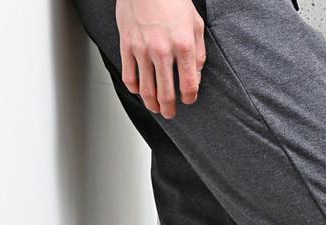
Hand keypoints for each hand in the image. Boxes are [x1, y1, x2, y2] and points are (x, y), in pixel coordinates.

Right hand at [116, 0, 205, 118]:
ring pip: (146, 89)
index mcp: (183, 47)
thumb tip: (196, 76)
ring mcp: (142, 49)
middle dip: (169, 109)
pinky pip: (129, 75)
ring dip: (152, 104)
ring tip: (155, 108)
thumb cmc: (172, 0)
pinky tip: (139, 90)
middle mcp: (163, 51)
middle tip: (170, 114)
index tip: (188, 100)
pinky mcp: (127, 45)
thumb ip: (199, 54)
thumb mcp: (195, 25)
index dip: (190, 98)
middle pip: (166, 93)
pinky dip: (134, 88)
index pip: (189, 86)